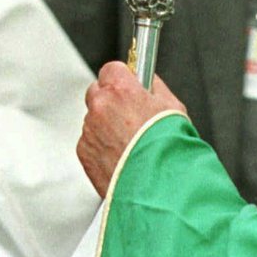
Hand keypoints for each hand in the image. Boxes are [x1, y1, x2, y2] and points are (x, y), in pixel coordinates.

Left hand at [77, 61, 185, 197]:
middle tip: (129, 114)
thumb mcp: (173, 108)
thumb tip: (148, 80)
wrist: (159, 187)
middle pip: (97, 91)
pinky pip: (90, 142)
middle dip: (110, 99)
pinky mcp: (84, 153)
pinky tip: (122, 158)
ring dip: (106, 126)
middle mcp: (100, 107)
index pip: (112, 68)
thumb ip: (156, 88)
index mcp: (121, 90)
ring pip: (93, 119)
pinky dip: (101, 148)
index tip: (129, 86)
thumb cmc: (169, 148)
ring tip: (130, 144)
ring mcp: (89, 130)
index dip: (122, 78)